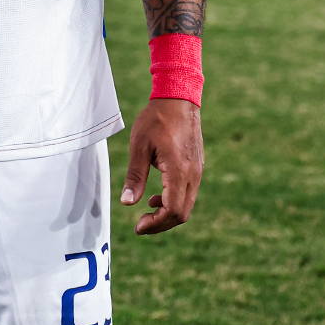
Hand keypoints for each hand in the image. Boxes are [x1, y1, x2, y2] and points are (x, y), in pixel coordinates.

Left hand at [119, 99, 203, 234]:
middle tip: (140, 225)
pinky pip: (188, 193)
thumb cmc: (156, 119)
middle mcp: (193, 174)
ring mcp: (198, 171)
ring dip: (167, 214)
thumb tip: (127, 203)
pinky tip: (157, 196)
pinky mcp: (197, 167)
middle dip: (161, 224)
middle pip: (182, 214)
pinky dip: (174, 201)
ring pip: (187, 205)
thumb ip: (135, 177)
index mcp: (179, 171)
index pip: (173, 211)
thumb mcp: (139, 147)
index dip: (155, 224)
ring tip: (147, 211)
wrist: (178, 98)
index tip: (137, 226)